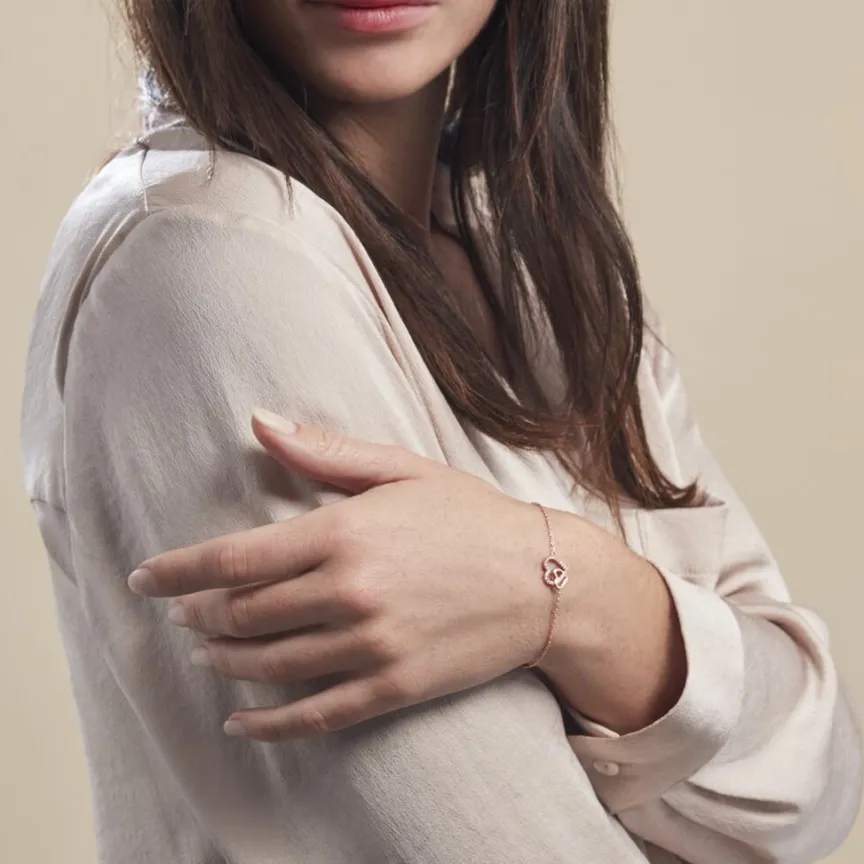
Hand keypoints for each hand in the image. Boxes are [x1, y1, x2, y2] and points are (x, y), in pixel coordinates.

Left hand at [127, 410, 560, 740]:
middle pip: (242, 614)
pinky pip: (314, 714)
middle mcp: (349, 592)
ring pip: (268, 665)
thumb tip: (258, 422)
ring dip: (223, 662)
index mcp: (344, 532)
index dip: (178, 572)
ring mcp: (371, 645)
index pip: (233, 558)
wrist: (544, 579)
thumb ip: (324, 451)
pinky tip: (238, 722)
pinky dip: (267, 724)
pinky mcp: (393, 686)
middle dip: (199, 615)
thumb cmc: (470, 516)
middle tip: (181, 614)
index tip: (144, 579)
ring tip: (204, 654)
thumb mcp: (401, 470)